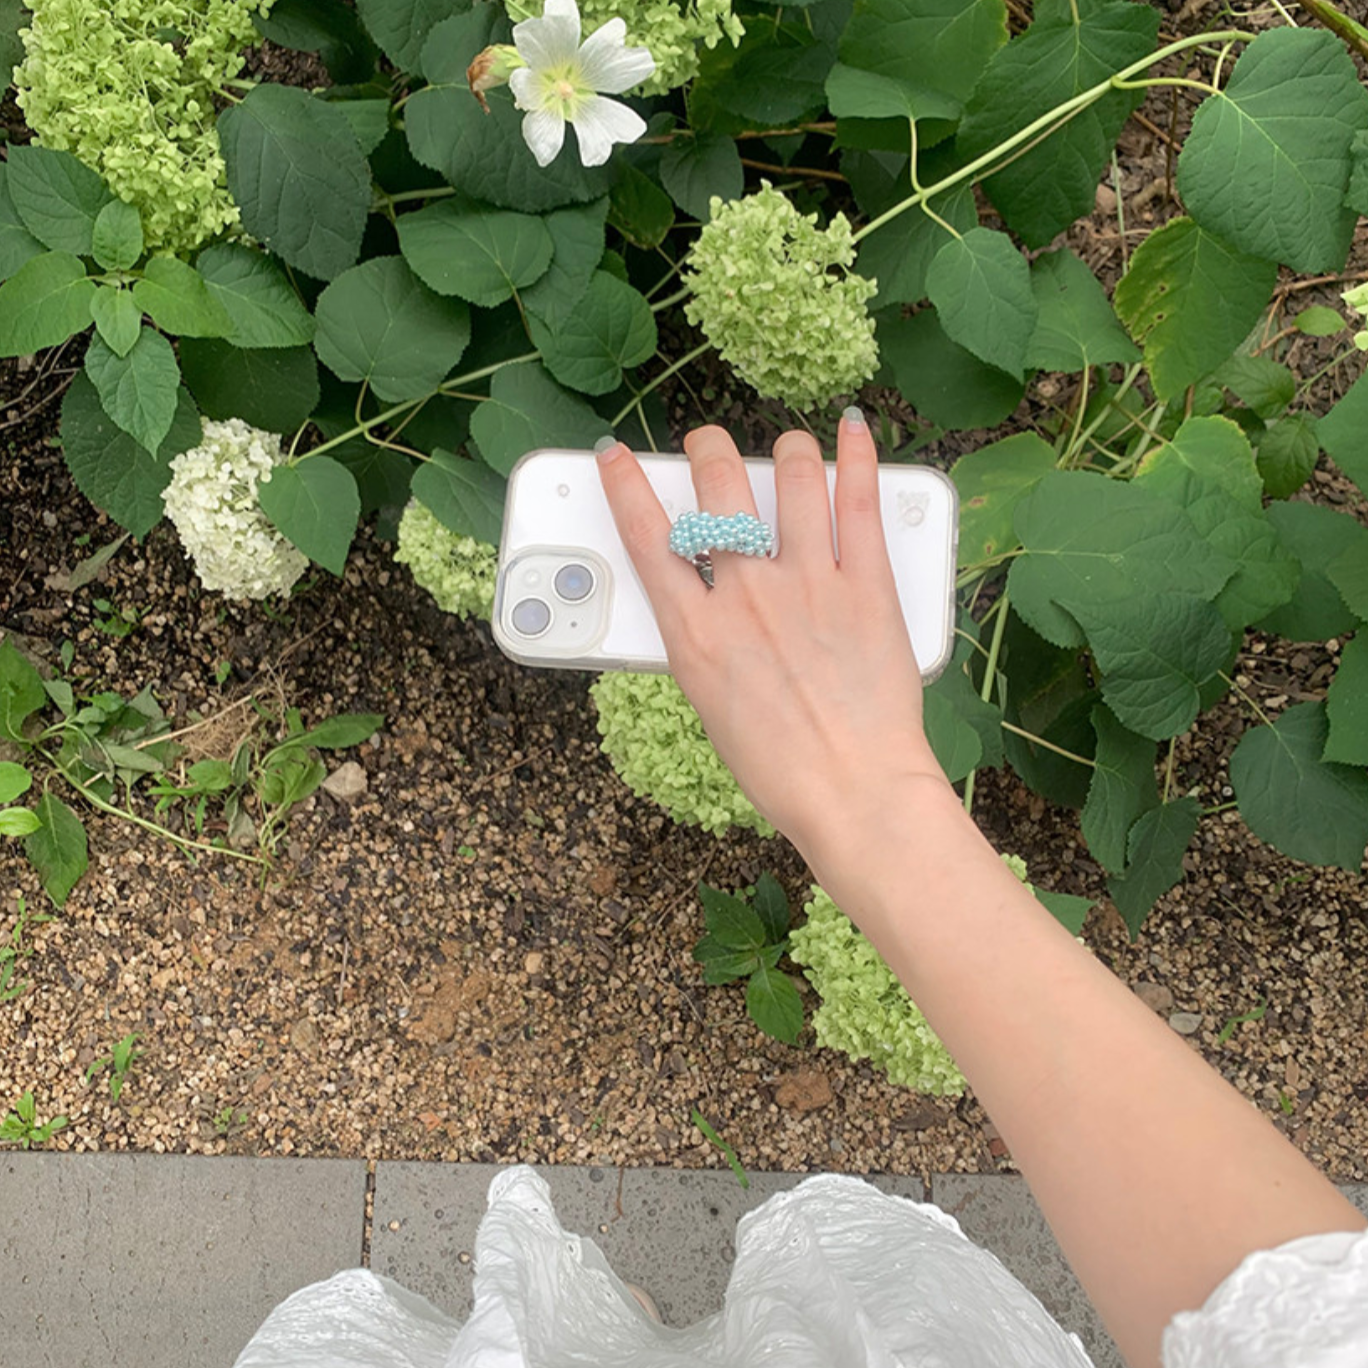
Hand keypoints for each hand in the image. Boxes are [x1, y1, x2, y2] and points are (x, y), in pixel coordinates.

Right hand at [595, 415, 950, 863]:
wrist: (853, 793)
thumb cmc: (780, 768)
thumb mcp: (710, 705)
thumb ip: (702, 640)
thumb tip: (706, 599)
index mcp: (695, 633)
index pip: (646, 535)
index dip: (624, 484)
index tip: (616, 454)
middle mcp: (746, 595)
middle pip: (715, 487)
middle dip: (707, 450)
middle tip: (709, 448)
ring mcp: (809, 584)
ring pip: (791, 476)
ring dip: (784, 450)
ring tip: (787, 449)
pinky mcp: (867, 586)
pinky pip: (859, 503)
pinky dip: (857, 457)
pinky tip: (854, 430)